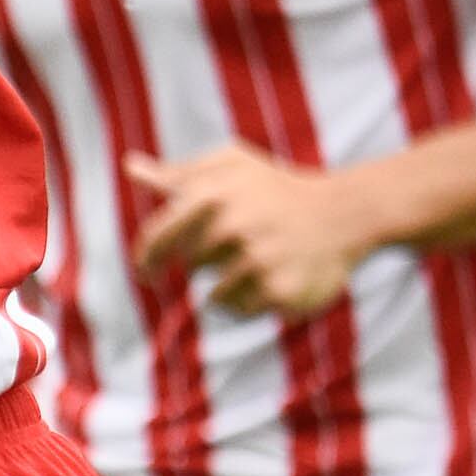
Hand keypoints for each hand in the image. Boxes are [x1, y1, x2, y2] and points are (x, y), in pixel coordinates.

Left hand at [128, 143, 382, 318]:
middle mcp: (232, 227)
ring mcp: (258, 260)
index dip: (146, 256)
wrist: (344, 212)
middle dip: (205, 260)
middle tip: (237, 245)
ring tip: (257, 260)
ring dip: (227, 284)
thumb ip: (179, 173)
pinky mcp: (280, 291)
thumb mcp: (231, 166)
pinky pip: (241, 309)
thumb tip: (131, 167)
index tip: (144, 272)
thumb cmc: (276, 186)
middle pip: (190, 264)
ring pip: (214, 292)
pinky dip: (249, 300)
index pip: (158, 236)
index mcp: (212, 195)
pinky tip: (271, 277)